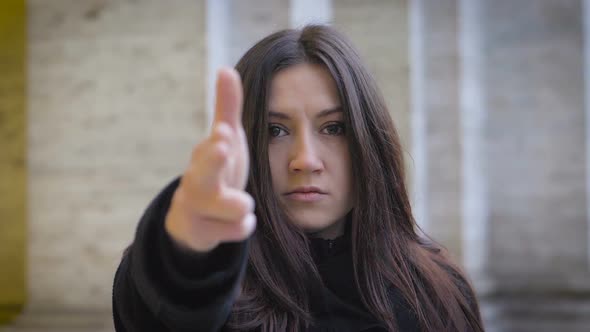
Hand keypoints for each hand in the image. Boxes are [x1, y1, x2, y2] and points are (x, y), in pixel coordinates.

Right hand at [164, 67, 254, 252]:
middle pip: (200, 176)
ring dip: (237, 205)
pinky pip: (232, 232)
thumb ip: (226, 108)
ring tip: (244, 204)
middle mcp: (197, 181)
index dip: (218, 143)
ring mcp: (198, 208)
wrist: (194, 215)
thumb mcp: (223, 139)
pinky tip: (243, 221)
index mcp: (205, 157)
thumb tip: (225, 68)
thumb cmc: (216, 169)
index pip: (210, 148)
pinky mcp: (204, 231)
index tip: (226, 134)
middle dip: (212, 163)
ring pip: (221, 208)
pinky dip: (241, 227)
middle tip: (223, 148)